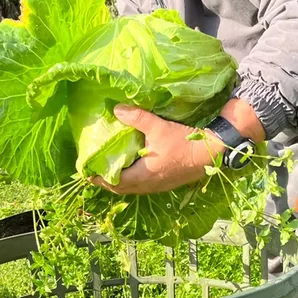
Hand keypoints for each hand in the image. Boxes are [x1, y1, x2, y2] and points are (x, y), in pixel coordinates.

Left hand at [90, 105, 223, 195]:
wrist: (210, 154)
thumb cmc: (183, 143)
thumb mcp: (158, 127)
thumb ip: (136, 118)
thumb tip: (116, 109)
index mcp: (142, 175)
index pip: (113, 181)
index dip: (98, 177)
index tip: (86, 171)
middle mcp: (148, 185)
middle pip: (120, 188)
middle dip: (106, 181)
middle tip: (95, 169)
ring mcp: (158, 186)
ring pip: (132, 188)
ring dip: (120, 181)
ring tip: (110, 168)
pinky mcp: (166, 183)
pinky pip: (143, 185)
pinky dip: (133, 179)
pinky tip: (133, 167)